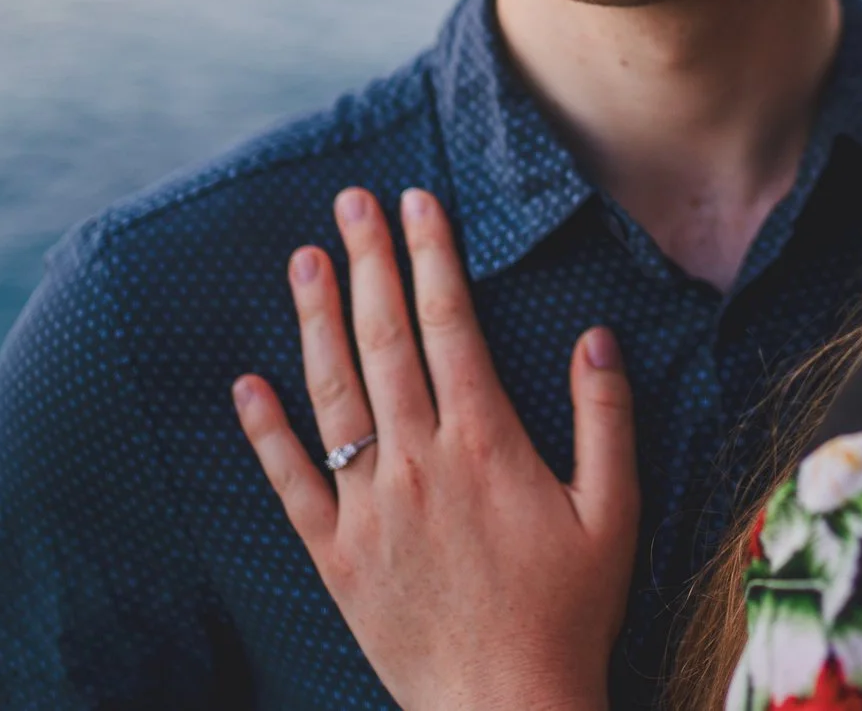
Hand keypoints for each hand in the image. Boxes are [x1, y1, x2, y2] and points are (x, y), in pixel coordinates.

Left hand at [233, 187, 636, 710]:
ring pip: (334, 394)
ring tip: (304, 260)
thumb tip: (597, 338)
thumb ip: (606, 421)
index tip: (419, 203)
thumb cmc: (570, 614)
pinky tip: (246, 383)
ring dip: (315, 320)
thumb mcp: (615, 514)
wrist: (505, 706)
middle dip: (368, 262)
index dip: (433, 257)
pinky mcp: (336, 554)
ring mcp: (370, 508)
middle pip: (386, 340)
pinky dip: (265, 430)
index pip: (452, 325)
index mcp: (488, 445)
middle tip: (351, 202)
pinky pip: (291, 481)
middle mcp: (420, 463)